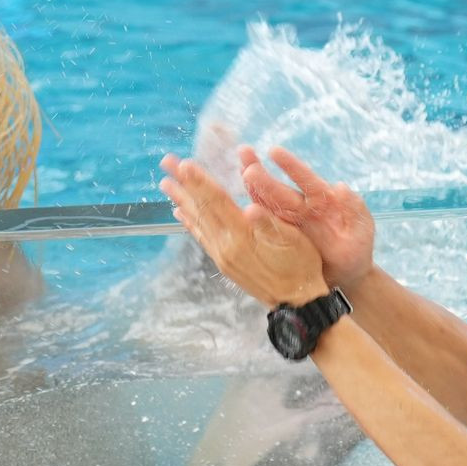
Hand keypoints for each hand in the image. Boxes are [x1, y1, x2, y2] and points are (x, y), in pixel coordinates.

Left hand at [158, 153, 332, 305]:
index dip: (201, 181)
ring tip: (166, 183)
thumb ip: (270, 223)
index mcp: (243, 235)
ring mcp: (222, 255)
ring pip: (197, 221)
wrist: (295, 302)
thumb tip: (251, 209)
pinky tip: (180, 212)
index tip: (184, 164)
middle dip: (184, 184)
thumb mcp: (293, 241)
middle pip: (201, 208)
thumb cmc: (300, 266)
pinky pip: (201, 237)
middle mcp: (226, 245)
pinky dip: (189, 222)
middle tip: (166, 163)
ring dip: (181, 199)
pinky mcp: (223, 263)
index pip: (217, 202)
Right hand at [237, 145, 375, 288]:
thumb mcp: (363, 230)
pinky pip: (263, 223)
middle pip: (279, 189)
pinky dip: (251, 213)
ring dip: (252, 187)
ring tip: (239, 170)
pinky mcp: (280, 237)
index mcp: (324, 201)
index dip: (291, 166)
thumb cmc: (358, 251)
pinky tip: (237, 202)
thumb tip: (341, 187)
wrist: (347, 277)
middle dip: (262, 175)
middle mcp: (302, 208)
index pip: (306, 180)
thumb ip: (355, 209)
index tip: (274, 152)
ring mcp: (289, 222)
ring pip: (267, 202)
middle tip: (245, 158)